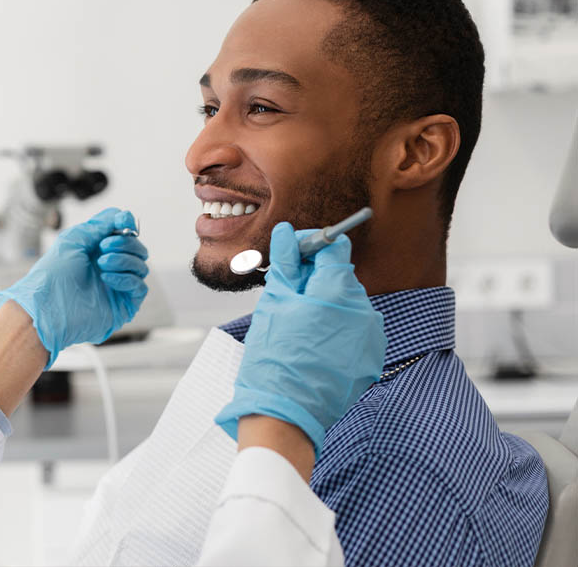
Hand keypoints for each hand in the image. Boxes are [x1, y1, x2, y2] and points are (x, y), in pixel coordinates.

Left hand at [0, 208, 148, 367]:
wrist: (47, 307)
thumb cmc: (54, 275)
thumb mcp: (74, 239)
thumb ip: (100, 225)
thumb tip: (124, 216)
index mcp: (99, 250)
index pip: (125, 234)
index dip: (127, 224)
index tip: (123, 221)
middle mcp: (112, 267)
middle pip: (137, 248)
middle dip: (125, 242)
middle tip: (104, 247)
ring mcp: (119, 286)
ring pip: (141, 266)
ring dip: (123, 259)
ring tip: (101, 263)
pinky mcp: (125, 304)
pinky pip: (140, 286)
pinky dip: (126, 278)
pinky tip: (107, 278)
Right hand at [215, 221, 386, 457]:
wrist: (285, 415)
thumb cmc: (274, 357)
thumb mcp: (275, 302)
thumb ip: (286, 262)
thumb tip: (287, 232)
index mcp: (339, 290)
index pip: (335, 246)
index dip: (312, 246)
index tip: (294, 256)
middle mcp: (364, 309)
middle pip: (341, 276)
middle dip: (315, 278)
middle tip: (288, 295)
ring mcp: (372, 336)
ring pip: (347, 303)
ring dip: (325, 305)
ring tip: (298, 326)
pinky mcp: (371, 358)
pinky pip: (355, 329)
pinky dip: (337, 329)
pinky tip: (314, 344)